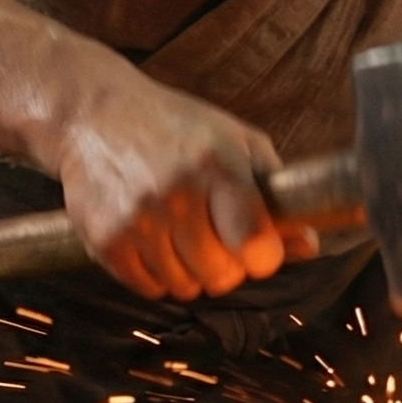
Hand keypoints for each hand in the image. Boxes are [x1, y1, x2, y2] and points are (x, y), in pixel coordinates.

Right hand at [55, 68, 310, 301]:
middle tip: (216, 236)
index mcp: (217, 164)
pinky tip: (153, 238)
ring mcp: (136, 219)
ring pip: (184, 288)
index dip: (264, 256)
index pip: (255, 245)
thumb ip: (275, 192)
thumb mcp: (235, 140)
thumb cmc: (176, 126)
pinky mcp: (103, 240)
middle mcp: (176, 193)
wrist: (92, 113)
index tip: (259, 247)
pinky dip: (156, 274)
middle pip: (222, 276)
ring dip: (190, 270)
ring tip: (180, 231)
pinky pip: (148, 289)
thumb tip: (309, 246)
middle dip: (227, 264)